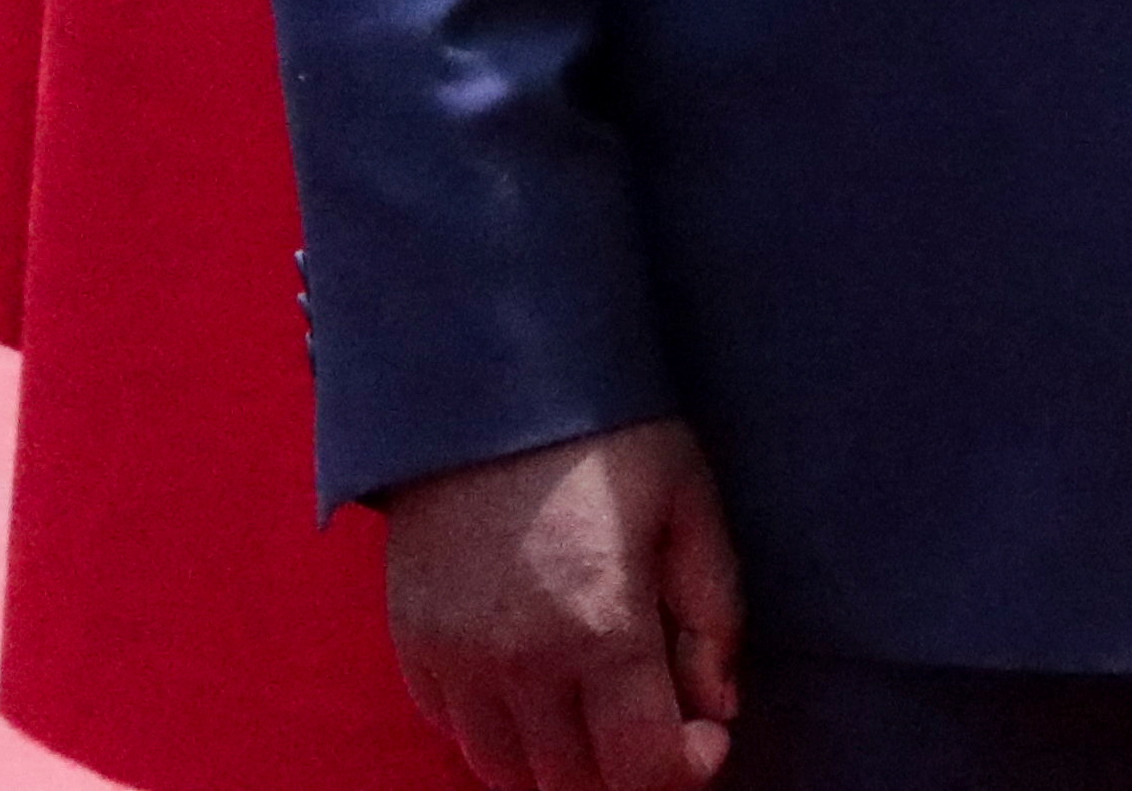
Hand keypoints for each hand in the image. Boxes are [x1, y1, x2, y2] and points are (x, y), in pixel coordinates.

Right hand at [379, 420, 744, 790]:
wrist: (491, 380)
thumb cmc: (608, 433)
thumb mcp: (689, 505)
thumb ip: (713, 615)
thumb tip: (718, 707)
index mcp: (601, 631)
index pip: (641, 768)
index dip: (684, 771)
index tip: (707, 739)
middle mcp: (519, 664)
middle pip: (575, 781)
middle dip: (626, 767)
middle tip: (656, 718)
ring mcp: (455, 659)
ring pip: (507, 771)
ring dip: (559, 759)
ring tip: (597, 705)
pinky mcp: (413, 644)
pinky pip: (455, 730)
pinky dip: (499, 730)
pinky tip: (535, 683)